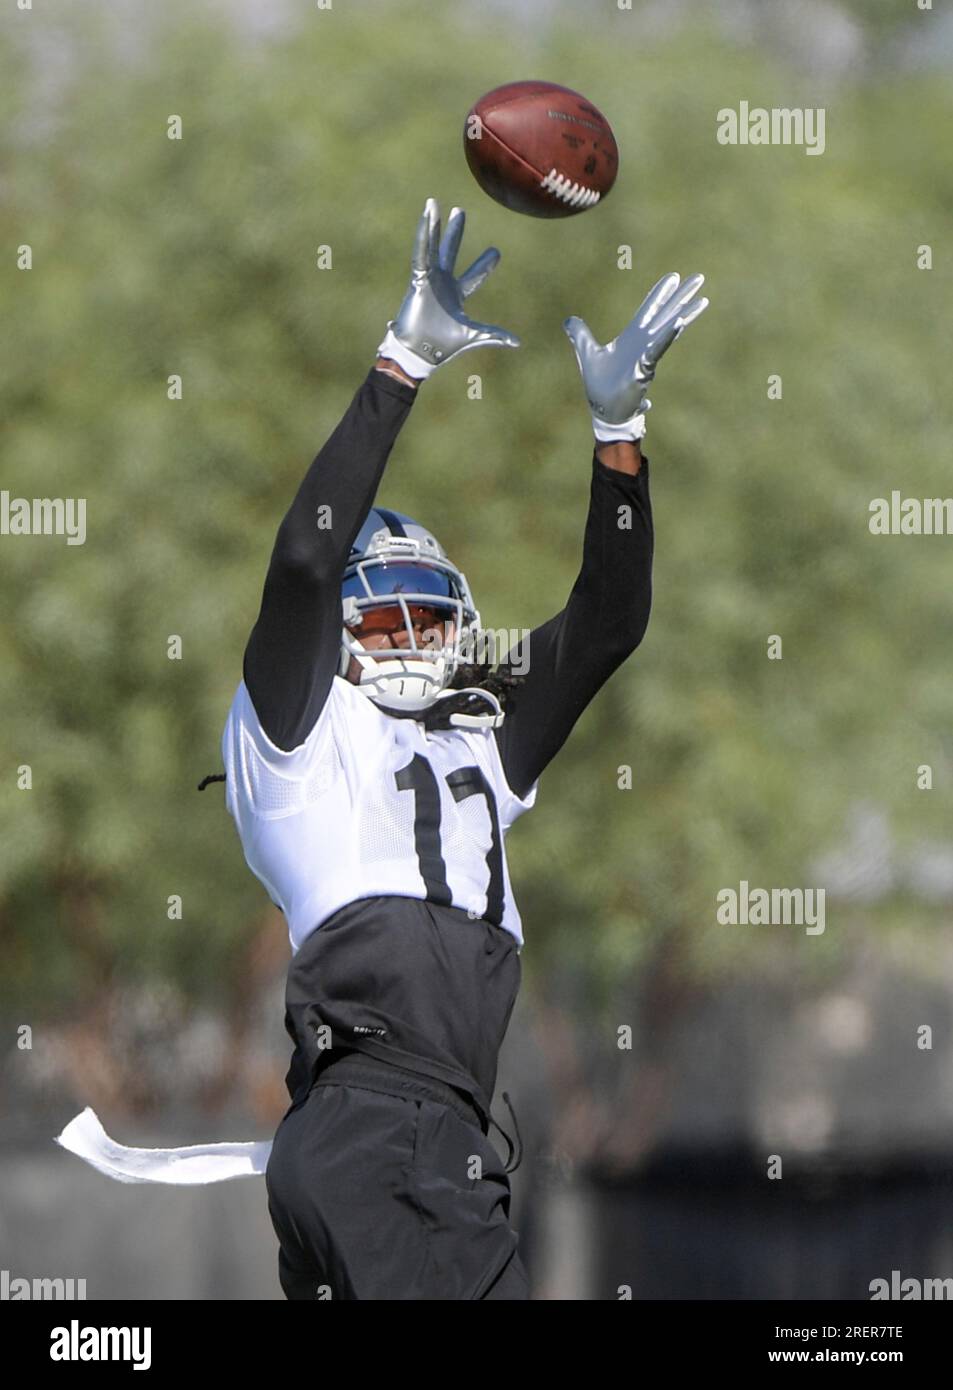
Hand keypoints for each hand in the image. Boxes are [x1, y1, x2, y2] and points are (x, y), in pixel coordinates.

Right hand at [378, 198, 519, 379]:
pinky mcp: (418, 280)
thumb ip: (494, 334)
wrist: (422, 351)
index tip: (496, 251)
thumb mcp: (474, 335)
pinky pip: (420, 254)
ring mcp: (430, 280)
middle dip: (455, 231)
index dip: (485, 265)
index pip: (474, 276)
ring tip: (433, 202)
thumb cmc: (444, 345)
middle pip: (451, 251)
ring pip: (432, 246)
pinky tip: (424, 218)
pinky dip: (422, 237)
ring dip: (433, 225)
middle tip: (459, 211)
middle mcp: (443, 283)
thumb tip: (518, 342)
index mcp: (456, 295)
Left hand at [564, 272, 707, 440]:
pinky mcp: (645, 367)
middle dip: (681, 296)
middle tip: (699, 278)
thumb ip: (580, 335)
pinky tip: (679, 323)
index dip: (660, 293)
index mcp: (632, 337)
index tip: (674, 276)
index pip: (649, 309)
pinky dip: (668, 336)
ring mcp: (647, 354)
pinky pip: (658, 349)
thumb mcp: (587, 353)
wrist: (604, 411)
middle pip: (666, 313)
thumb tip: (568, 320)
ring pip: (669, 329)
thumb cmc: (600, 386)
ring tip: (702, 298)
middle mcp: (644, 343)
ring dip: (685, 313)